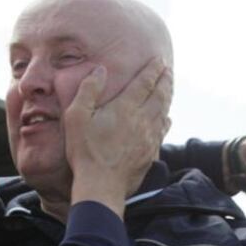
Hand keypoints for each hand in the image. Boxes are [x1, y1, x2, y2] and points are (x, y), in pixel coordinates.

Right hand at [64, 59, 172, 217]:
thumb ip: (89, 90)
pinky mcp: (150, 153)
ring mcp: (149, 137)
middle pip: (160, 94)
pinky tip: (166, 118)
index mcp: (125, 107)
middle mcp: (142, 119)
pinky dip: (166, 119)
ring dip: (168, 97)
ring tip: (169, 88)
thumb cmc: (85, 151)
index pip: (144, 82)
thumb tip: (101, 70)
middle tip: (168, 70)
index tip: (159, 60)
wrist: (101, 185)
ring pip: (163, 111)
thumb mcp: (76, 117)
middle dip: (165, 80)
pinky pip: (162, 131)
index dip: (153, 69)